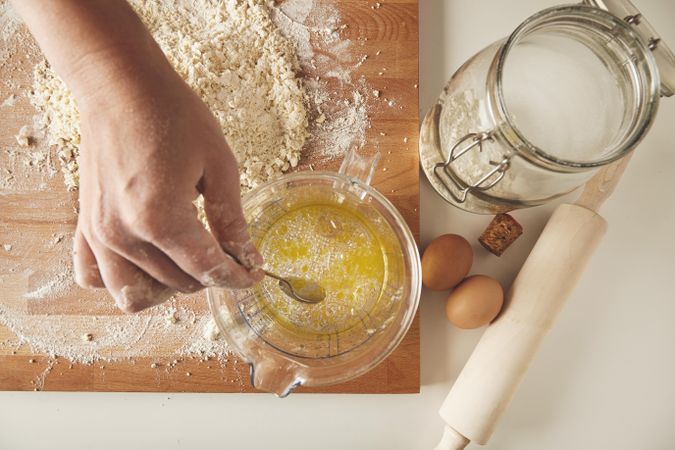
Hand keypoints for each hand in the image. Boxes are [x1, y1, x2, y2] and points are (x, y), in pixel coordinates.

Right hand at [71, 58, 262, 311]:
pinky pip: (95, 276)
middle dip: (210, 276)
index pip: (207, 269)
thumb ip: (231, 220)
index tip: (254, 274)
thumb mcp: (219, 165)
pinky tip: (146, 259)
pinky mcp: (84, 226)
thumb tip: (249, 258)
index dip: (237, 276)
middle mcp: (123, 236)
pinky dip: (124, 278)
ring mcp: (98, 234)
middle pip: (177, 284)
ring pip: (134, 294)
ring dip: (167, 286)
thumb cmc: (173, 116)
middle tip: (228, 252)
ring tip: (188, 260)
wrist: (121, 87)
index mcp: (161, 219)